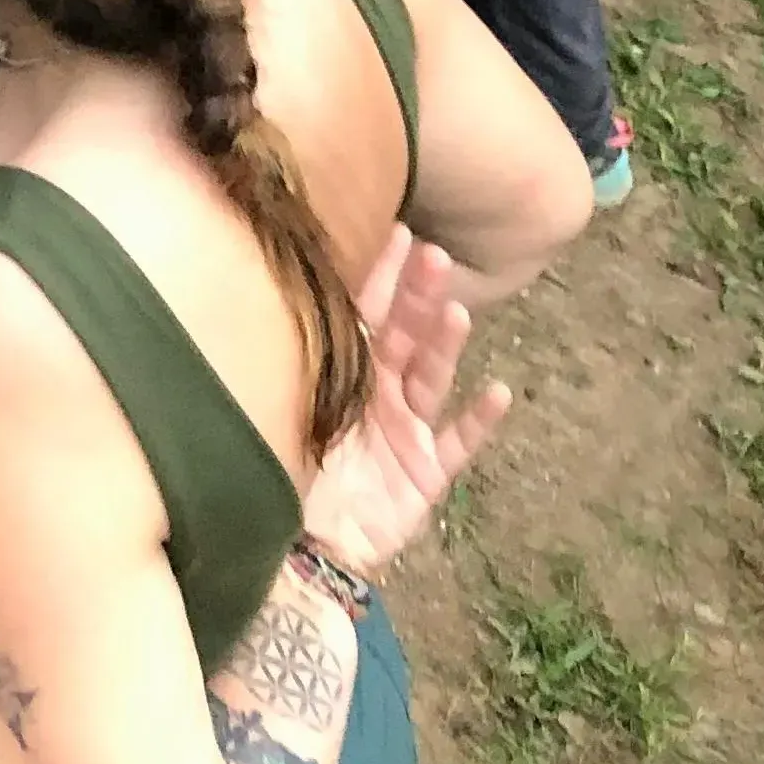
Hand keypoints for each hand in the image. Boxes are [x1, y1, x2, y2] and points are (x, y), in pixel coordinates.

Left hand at [300, 229, 510, 578]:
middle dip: (418, 294)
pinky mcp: (426, 474)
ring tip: (458, 309)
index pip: (362, 308)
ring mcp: (406, 430)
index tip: (392, 224)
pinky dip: (478, 420)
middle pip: (402, 333)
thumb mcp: (284, 394)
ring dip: (445, 343)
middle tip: (434, 254)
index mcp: (341, 366)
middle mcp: (378, 390)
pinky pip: (458, 442)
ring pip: (429, 375)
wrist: (296, 539)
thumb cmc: (280, 459)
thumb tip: (264, 273)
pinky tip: (498, 393)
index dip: (378, 271)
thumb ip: (295, 348)